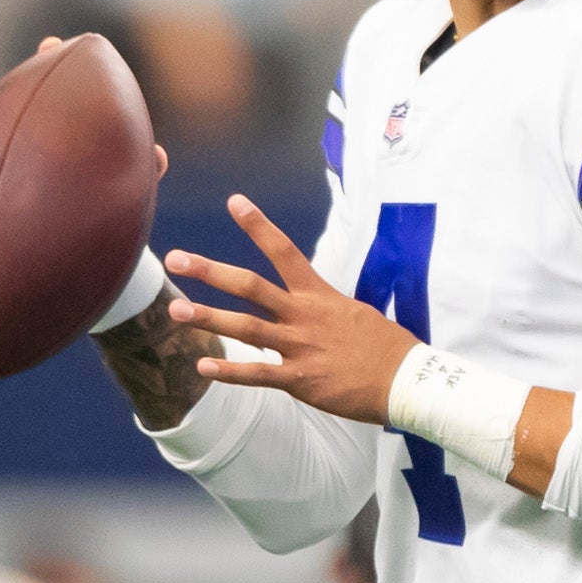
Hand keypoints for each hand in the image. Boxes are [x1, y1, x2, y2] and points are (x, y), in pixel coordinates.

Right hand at [0, 39, 169, 226]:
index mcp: (57, 132)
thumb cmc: (109, 205)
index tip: (49, 43)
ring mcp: (1, 175)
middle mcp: (24, 147)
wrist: (86, 246)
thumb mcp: (128, 187)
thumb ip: (143, 170)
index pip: (52, 90)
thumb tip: (158, 157)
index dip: (51, 64)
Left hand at [167, 197, 415, 421]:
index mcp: (319, 295)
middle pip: (250, 286)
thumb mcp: (355, 313)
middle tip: (176, 259)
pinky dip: (229, 372)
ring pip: (245, 328)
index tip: (235, 202)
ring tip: (175, 310)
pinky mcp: (300, 380)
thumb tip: (310, 306)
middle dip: (210, 272)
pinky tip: (203, 369)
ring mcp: (300, 347)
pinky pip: (257, 374)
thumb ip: (324, 308)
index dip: (258, 226)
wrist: (406, 380)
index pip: (284, 252)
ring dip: (208, 318)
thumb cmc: (386, 346)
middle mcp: (304, 315)